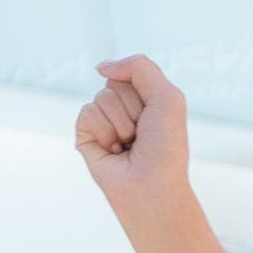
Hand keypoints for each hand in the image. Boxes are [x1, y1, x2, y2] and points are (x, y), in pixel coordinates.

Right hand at [74, 54, 197, 223]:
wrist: (151, 185)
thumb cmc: (165, 146)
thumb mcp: (167, 96)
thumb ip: (139, 67)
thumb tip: (101, 67)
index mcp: (145, 98)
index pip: (131, 72)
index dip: (145, 93)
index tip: (156, 117)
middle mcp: (123, 108)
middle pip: (115, 83)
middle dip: (132, 108)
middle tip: (141, 134)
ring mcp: (103, 121)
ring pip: (101, 98)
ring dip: (120, 124)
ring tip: (128, 145)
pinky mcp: (85, 134)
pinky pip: (87, 113)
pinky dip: (104, 131)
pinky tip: (113, 150)